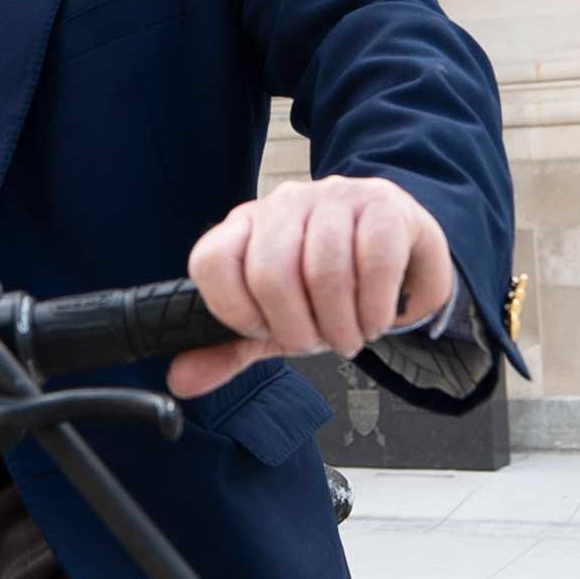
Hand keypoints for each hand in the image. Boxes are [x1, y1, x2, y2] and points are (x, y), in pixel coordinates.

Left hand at [170, 176, 454, 398]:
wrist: (399, 256)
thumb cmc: (328, 292)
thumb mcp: (275, 324)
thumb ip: (229, 350)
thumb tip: (180, 381)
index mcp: (244, 227)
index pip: (212, 263)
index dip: (236, 313)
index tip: (266, 330)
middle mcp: (283, 204)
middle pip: (269, 274)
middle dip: (297, 329)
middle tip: (320, 343)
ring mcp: (333, 198)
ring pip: (325, 272)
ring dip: (342, 325)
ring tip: (352, 335)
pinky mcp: (383, 205)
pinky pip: (375, 262)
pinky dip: (376, 308)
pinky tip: (377, 319)